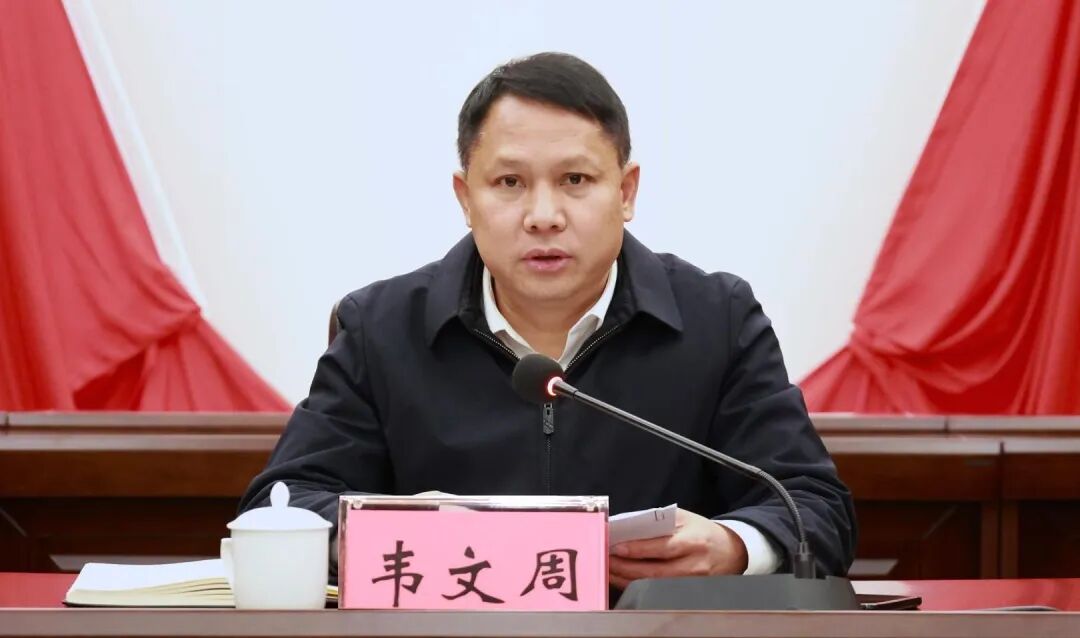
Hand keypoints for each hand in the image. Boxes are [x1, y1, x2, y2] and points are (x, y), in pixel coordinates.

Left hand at [609, 508, 747, 589]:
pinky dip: (636, 586)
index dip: (638, 549)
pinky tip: (622, 579)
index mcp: (693, 541)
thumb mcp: (684, 519)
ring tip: (608, 569)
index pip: (662, 548)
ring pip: (653, 584)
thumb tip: (627, 527)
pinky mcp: (686, 593)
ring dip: (627, 578)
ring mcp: (691, 583)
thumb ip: (659, 522)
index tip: (616, 547)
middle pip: (654, 571)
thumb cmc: (701, 531)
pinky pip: (656, 591)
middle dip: (626, 567)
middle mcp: (693, 565)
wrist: (731, 552)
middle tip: (605, 560)